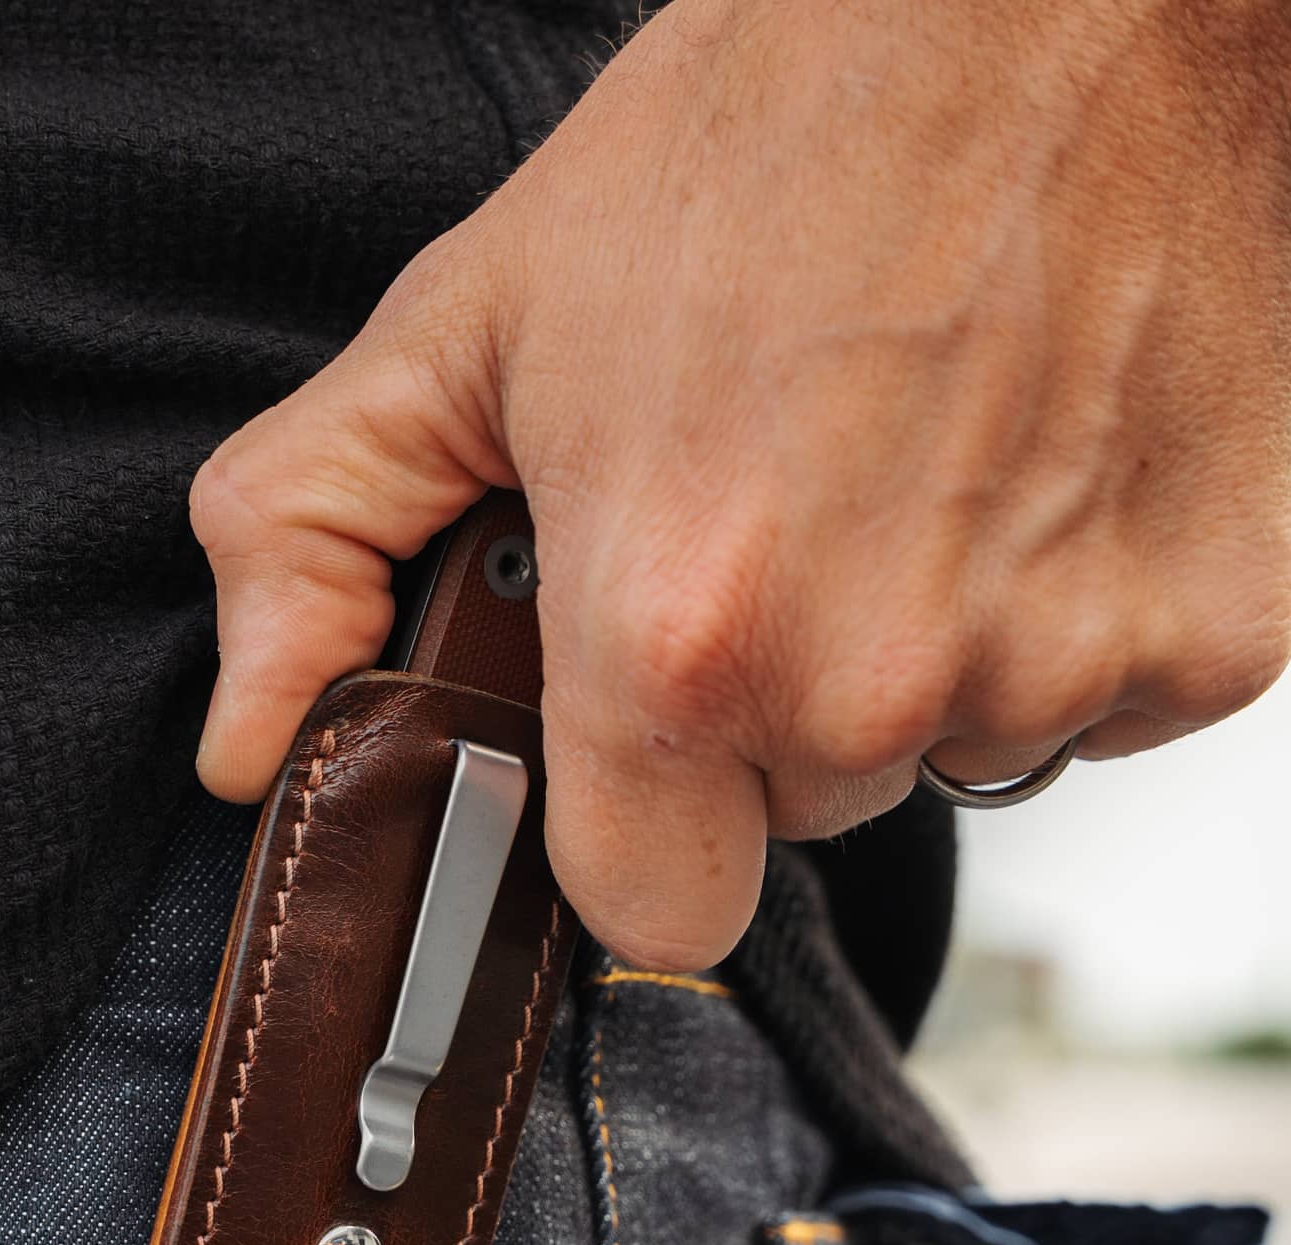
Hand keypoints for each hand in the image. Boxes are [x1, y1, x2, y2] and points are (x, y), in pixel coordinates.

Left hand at [188, 0, 1290, 968]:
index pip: (649, 911)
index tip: (641, 741)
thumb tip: (249, 739)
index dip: (639, 834)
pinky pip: (1096, 704)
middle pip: (795, 824)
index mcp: (673, 637)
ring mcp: (1060, 660)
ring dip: (918, 660)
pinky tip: (1021, 471)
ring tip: (903, 472)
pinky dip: (1058, 614)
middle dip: (770, 716)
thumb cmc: (767, 134)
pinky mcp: (1213, 633)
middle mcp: (870, 684)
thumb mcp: (469, 325)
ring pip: (947, 761)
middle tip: (775, 521)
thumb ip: (310, 544)